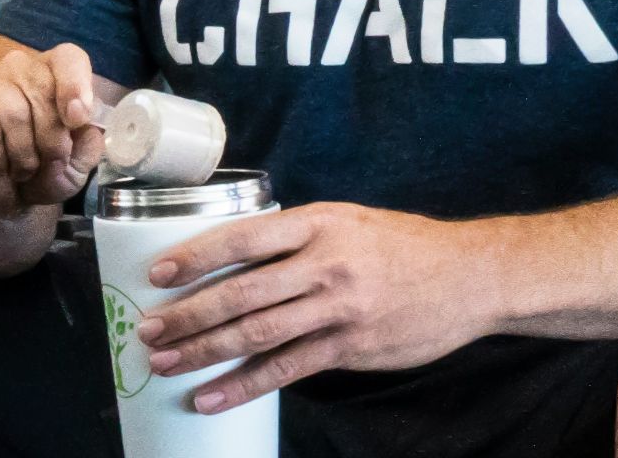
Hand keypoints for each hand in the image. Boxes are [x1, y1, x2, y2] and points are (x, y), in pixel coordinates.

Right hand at [0, 43, 103, 218]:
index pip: (68, 57)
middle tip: (50, 162)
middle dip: (51, 138)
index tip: (77, 120)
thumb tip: (83, 116)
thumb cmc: (45, 172)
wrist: (5, 200)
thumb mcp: (79, 163)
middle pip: (41, 88)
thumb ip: (89, 139)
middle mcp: (18, 68)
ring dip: (24, 154)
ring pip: (13, 112)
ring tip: (23, 168)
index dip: (74, 85)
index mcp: (53, 72)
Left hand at [135, 203, 494, 413]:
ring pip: (257, 334)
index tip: (157, 273)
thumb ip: (298, 237)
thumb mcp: (349, 221)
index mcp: (319, 224)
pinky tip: (212, 395)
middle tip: (147, 329)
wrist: (470, 276)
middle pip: (242, 292)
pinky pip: (287, 369)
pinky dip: (244, 385)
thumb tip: (238, 257)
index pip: (243, 238)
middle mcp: (326, 264)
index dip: (196, 257)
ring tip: (165, 362)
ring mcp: (339, 309)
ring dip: (205, 351)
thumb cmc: (403, 246)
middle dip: (188, 314)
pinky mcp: (350, 347)